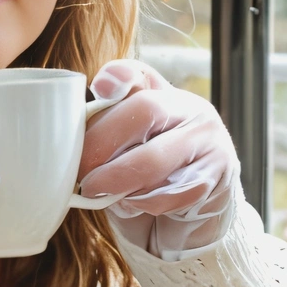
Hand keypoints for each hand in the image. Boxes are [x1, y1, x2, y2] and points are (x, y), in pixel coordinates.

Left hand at [77, 59, 240, 259]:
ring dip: (117, 181)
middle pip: (144, 111)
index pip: (138, 74)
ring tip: (97, 192)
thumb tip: (71, 137)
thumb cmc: (149, 173)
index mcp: (165, 94)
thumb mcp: (127, 145)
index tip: (97, 89)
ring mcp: (209, 142)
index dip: (118, 76)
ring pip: (154, 159)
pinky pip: (170, 193)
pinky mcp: (216, 179)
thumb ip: (105, 130)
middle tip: (78, 171)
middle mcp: (192, 110)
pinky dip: (143, 202)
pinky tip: (130, 203)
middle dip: (102, 143)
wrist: (197, 213)